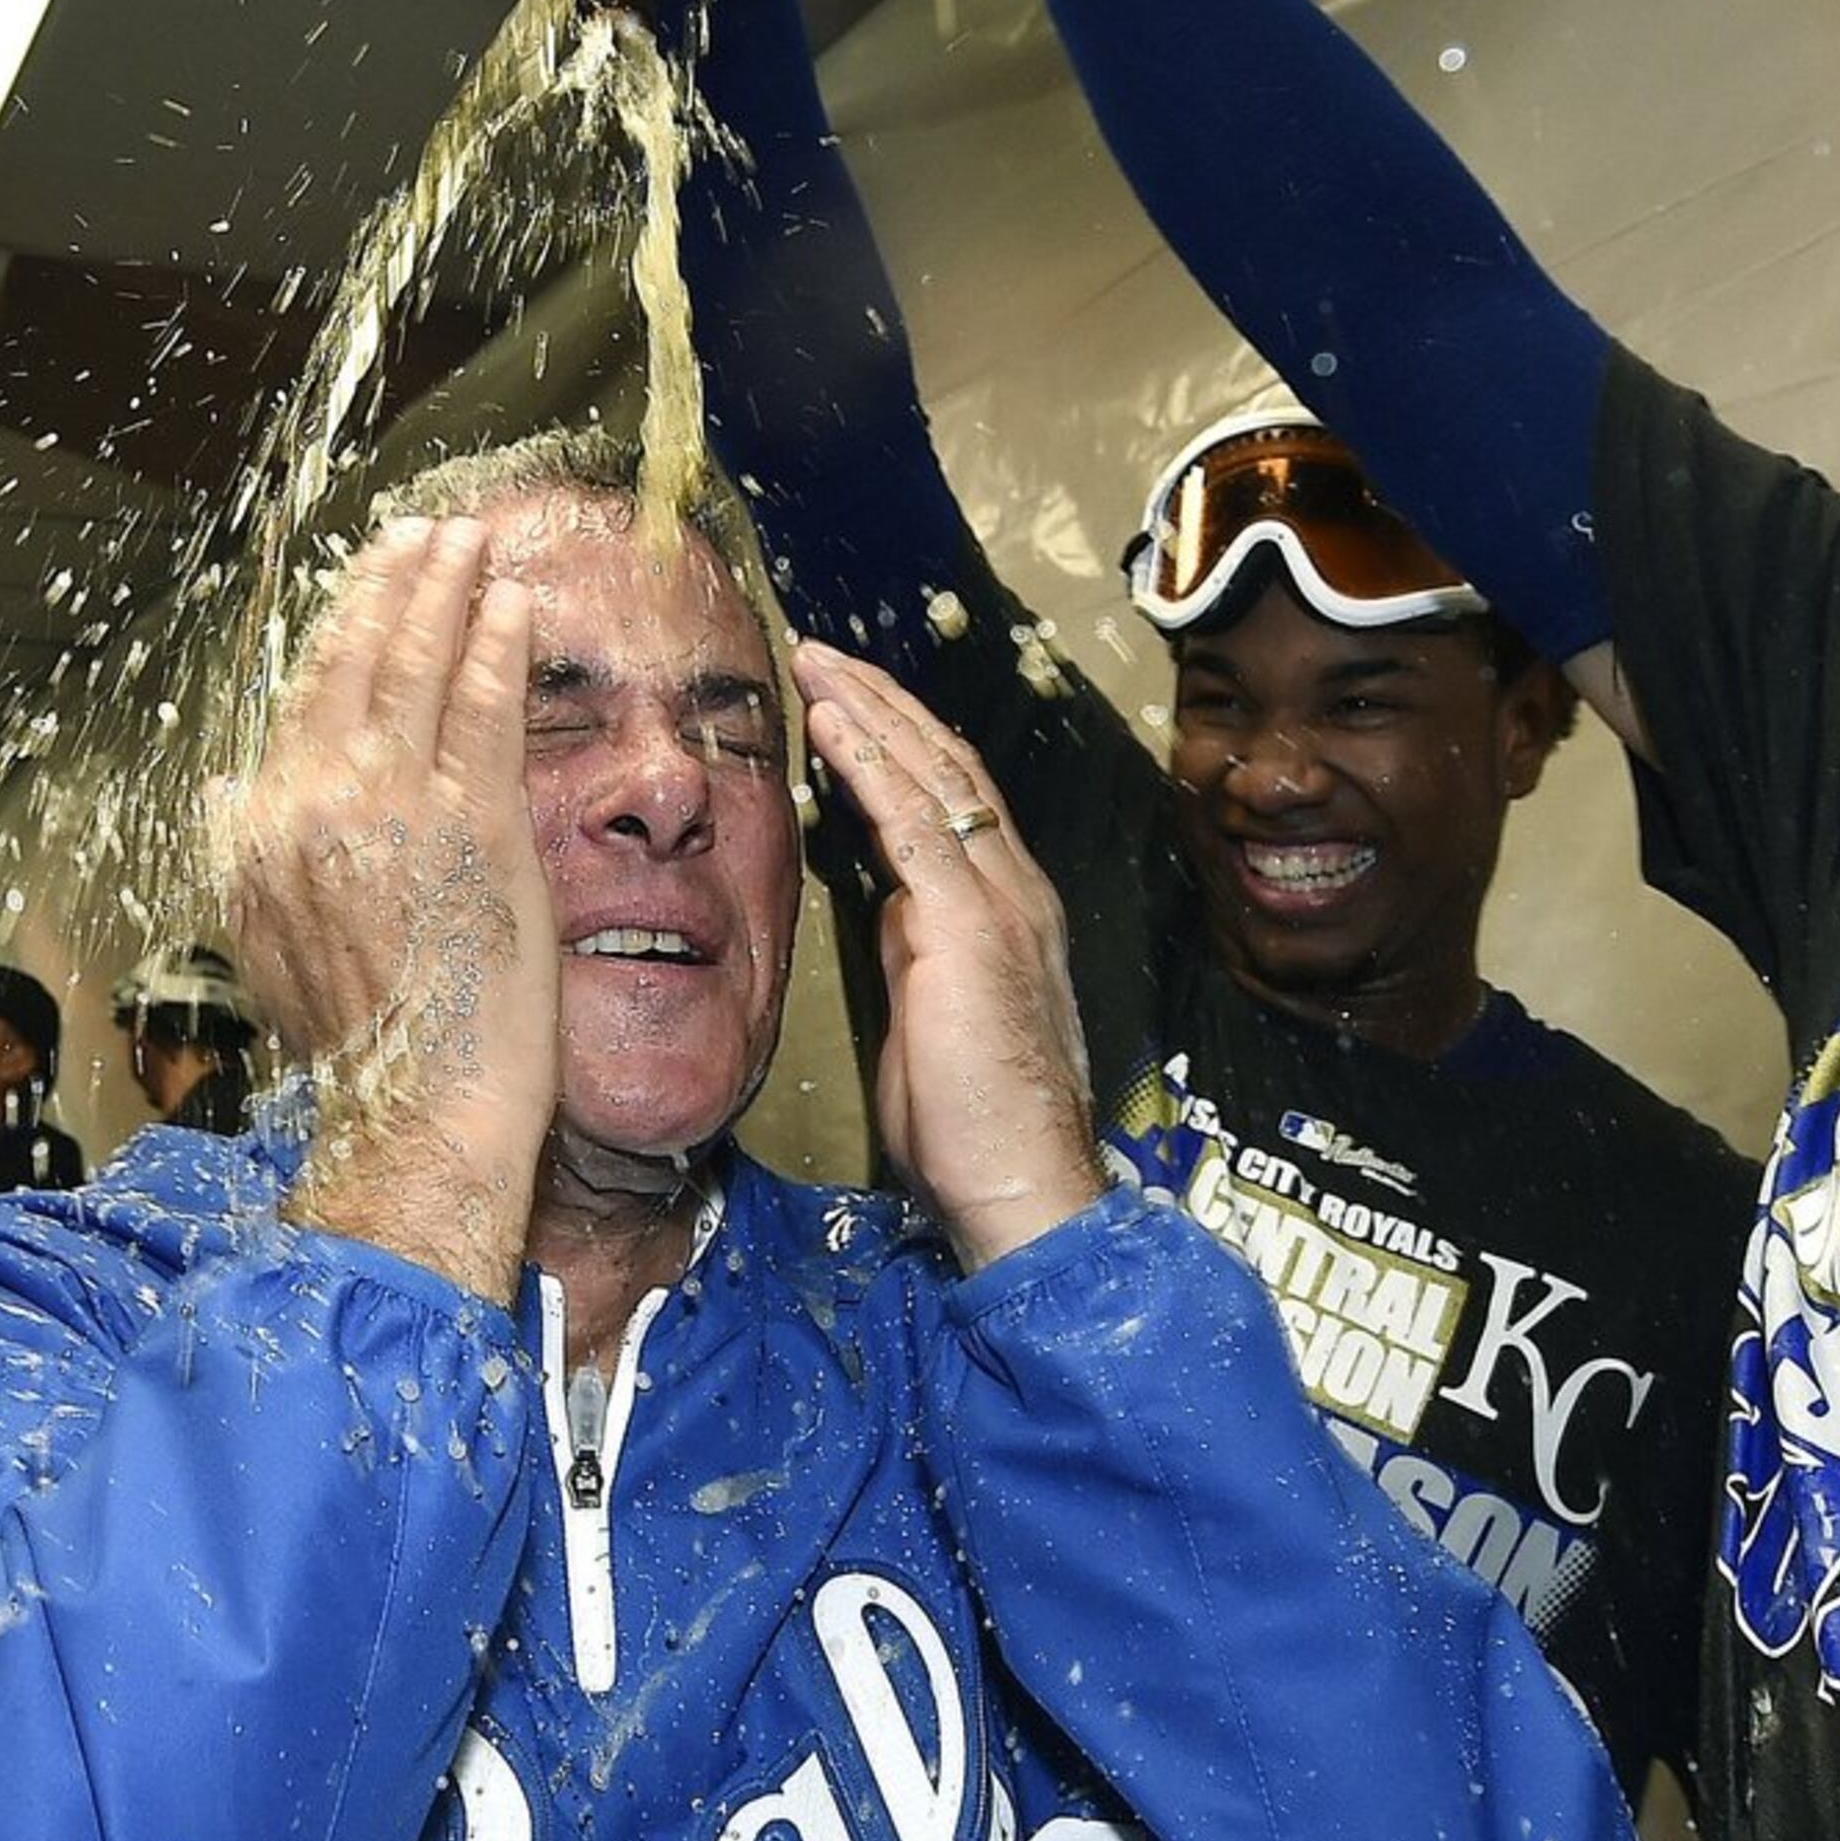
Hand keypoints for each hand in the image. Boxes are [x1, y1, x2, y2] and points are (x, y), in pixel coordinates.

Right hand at [217, 517, 558, 1299]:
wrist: (415, 1106)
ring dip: (446, 590)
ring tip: (470, 541)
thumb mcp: (266, 948)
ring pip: (416, 666)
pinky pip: (482, 705)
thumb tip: (226, 791)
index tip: (368, 583)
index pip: (301, 701)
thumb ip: (248, 861)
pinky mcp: (468, 820)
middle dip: (392, 583)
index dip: (340, 630)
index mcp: (259, 833)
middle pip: (351, 663)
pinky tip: (512, 603)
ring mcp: (389, 807)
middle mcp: (310, 805)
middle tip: (422, 530)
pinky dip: (496, 644)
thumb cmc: (360, 1044)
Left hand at [792, 641, 1103, 1271]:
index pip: (958, 802)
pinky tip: (830, 720)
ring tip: (816, 664)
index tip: (851, 706)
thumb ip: (919, 954)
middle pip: (948, 766)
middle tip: (826, 657)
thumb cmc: (976, 1129)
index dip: (905, 746)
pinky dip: (867, 760)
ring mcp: (998, 900)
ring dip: (868, 710)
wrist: (1022, 1183)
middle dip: (884, 704)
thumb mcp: (937, 1019)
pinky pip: (911, 818)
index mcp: (1011, 912)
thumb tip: (889, 911)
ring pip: (931, 774)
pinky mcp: (966, 922)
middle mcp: (1016, 889)